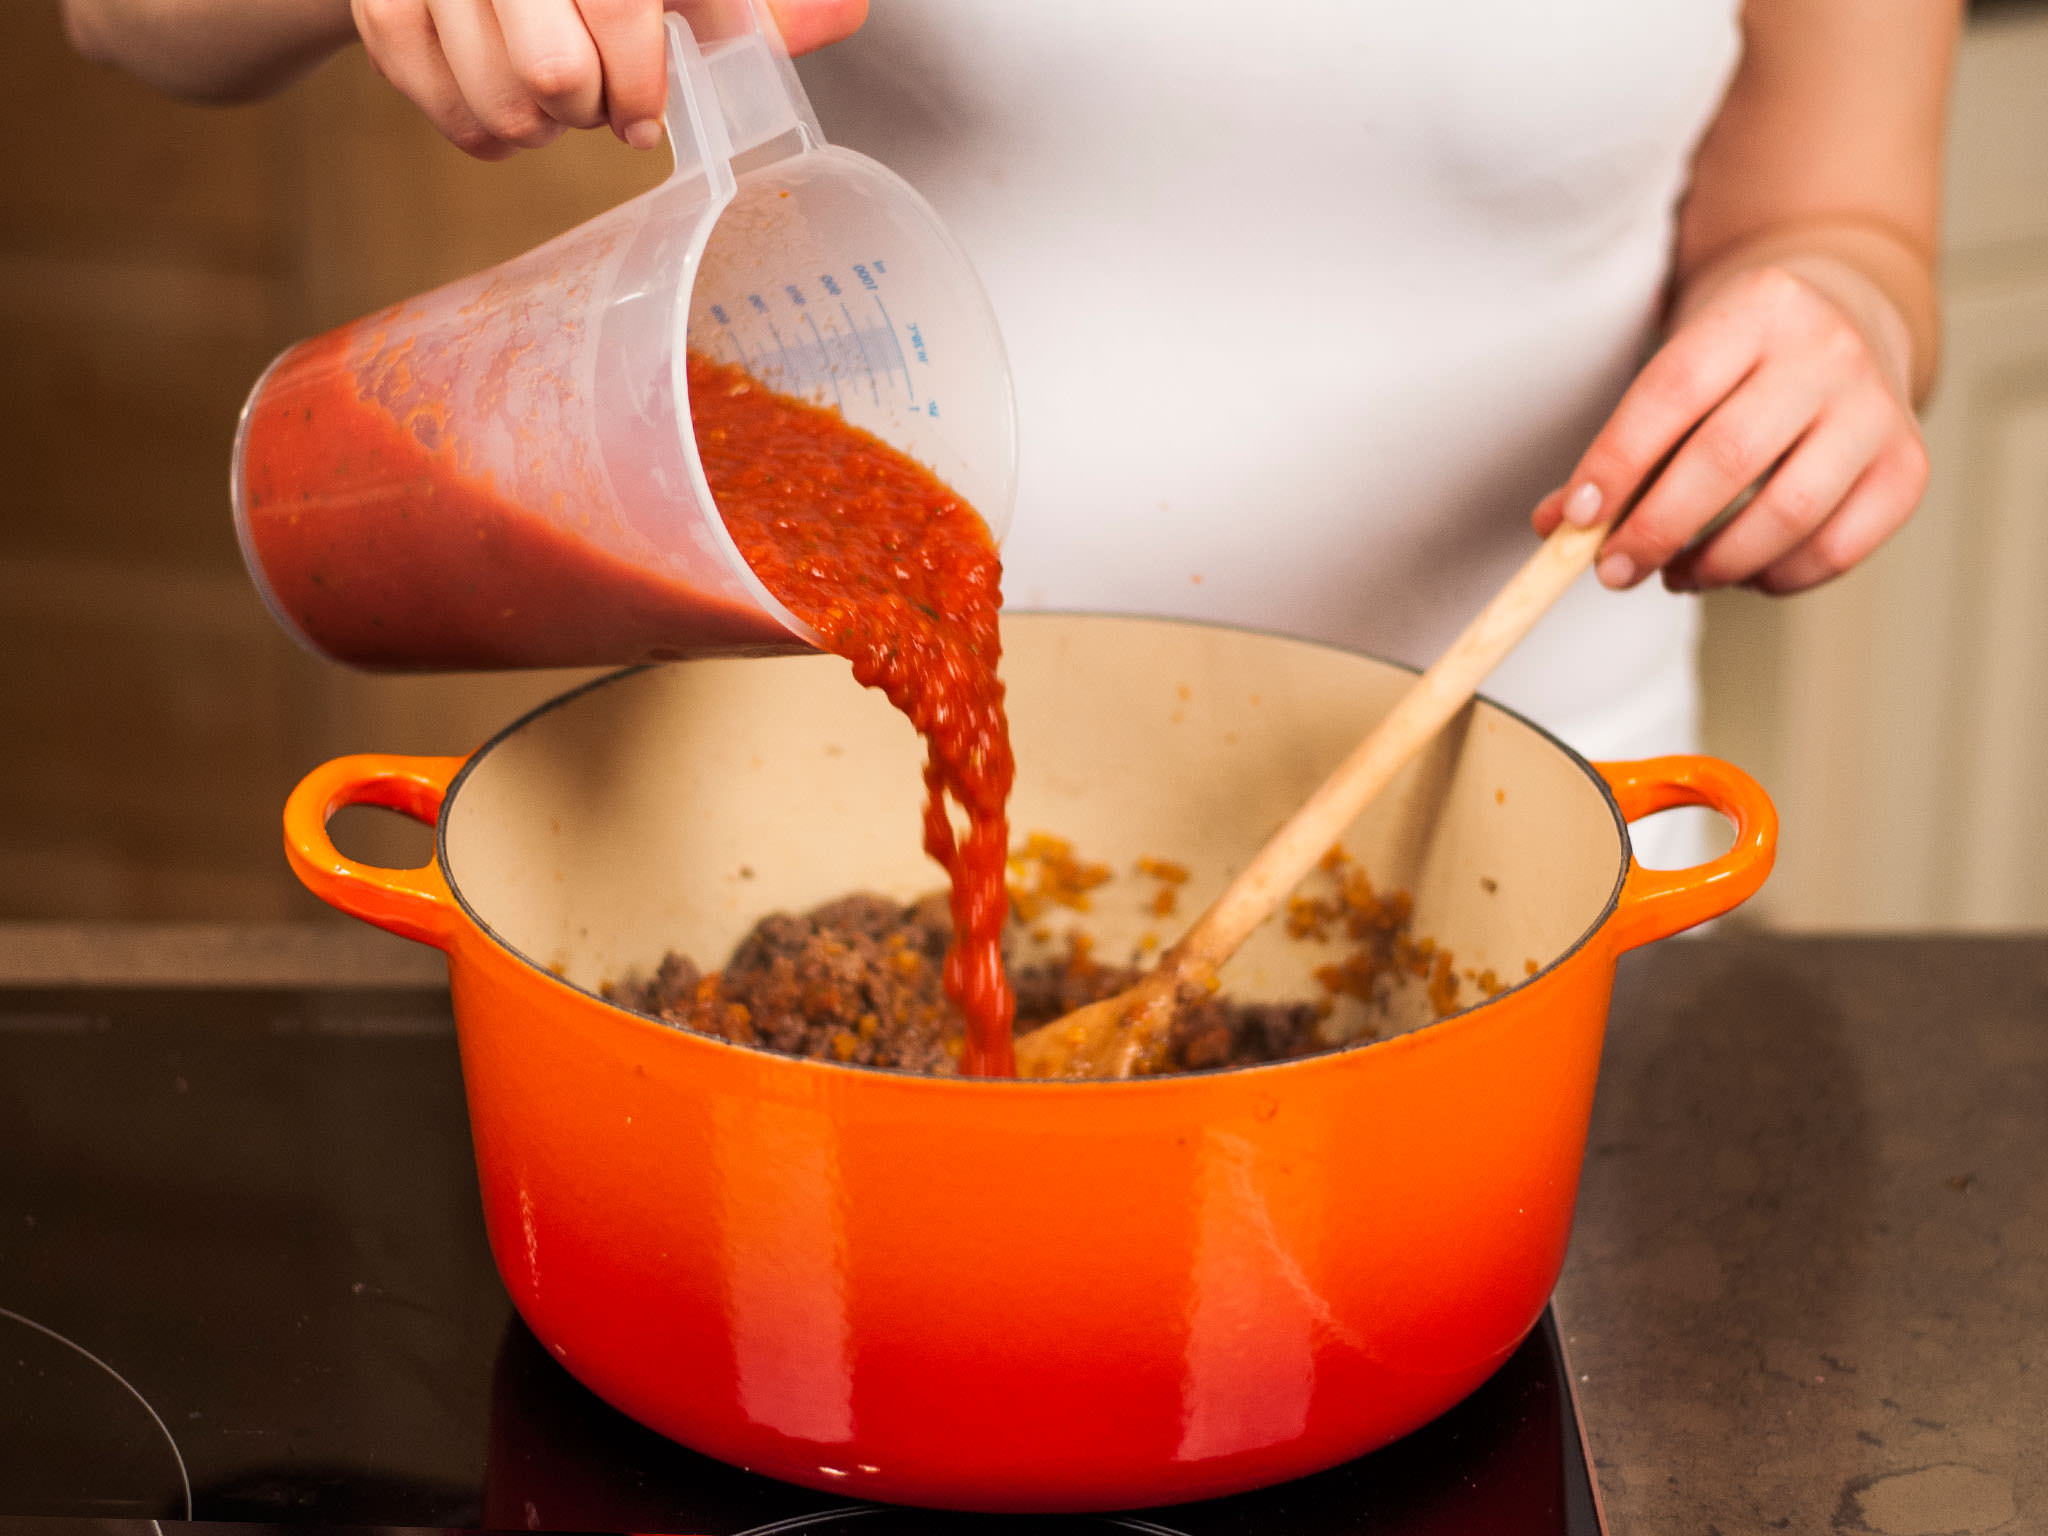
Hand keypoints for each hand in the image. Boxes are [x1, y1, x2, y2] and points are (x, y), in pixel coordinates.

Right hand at [351, 0, 866, 159]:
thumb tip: (842, 19)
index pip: (617, 6)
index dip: (640, 81)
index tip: (644, 113)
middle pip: (550, 72)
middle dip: (588, 111)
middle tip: (597, 98)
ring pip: (493, 97)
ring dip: (534, 128)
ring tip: (552, 99)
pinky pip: (429, 92)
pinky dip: (472, 122)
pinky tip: (500, 103)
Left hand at [1532, 263, 1928, 594]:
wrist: (1849, 319)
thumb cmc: (1738, 366)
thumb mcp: (1678, 375)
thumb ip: (1617, 451)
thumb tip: (1553, 529)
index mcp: (1755, 308)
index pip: (1670, 392)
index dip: (1615, 464)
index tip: (1574, 522)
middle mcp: (1827, 351)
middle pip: (1727, 458)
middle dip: (1656, 530)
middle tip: (1613, 571)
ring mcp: (1877, 408)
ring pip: (1789, 512)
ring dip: (1716, 563)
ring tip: (1677, 575)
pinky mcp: (1908, 466)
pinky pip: (1838, 547)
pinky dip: (1777, 577)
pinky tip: (1742, 573)